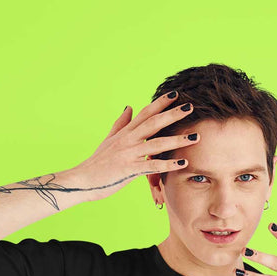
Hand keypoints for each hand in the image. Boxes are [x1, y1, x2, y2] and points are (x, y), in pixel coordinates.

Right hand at [71, 91, 199, 201]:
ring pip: (156, 143)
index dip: (160, 103)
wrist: (82, 180)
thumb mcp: (109, 139)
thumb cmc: (97, 163)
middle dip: (172, 115)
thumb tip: (129, 106)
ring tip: (195, 137)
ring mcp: (129, 154)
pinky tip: (183, 163)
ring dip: (177, 140)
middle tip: (191, 107)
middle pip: (153, 123)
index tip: (176, 94)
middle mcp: (128, 140)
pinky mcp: (129, 169)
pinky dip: (168, 164)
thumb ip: (120, 123)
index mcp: (125, 133)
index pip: (145, 113)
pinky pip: (152, 166)